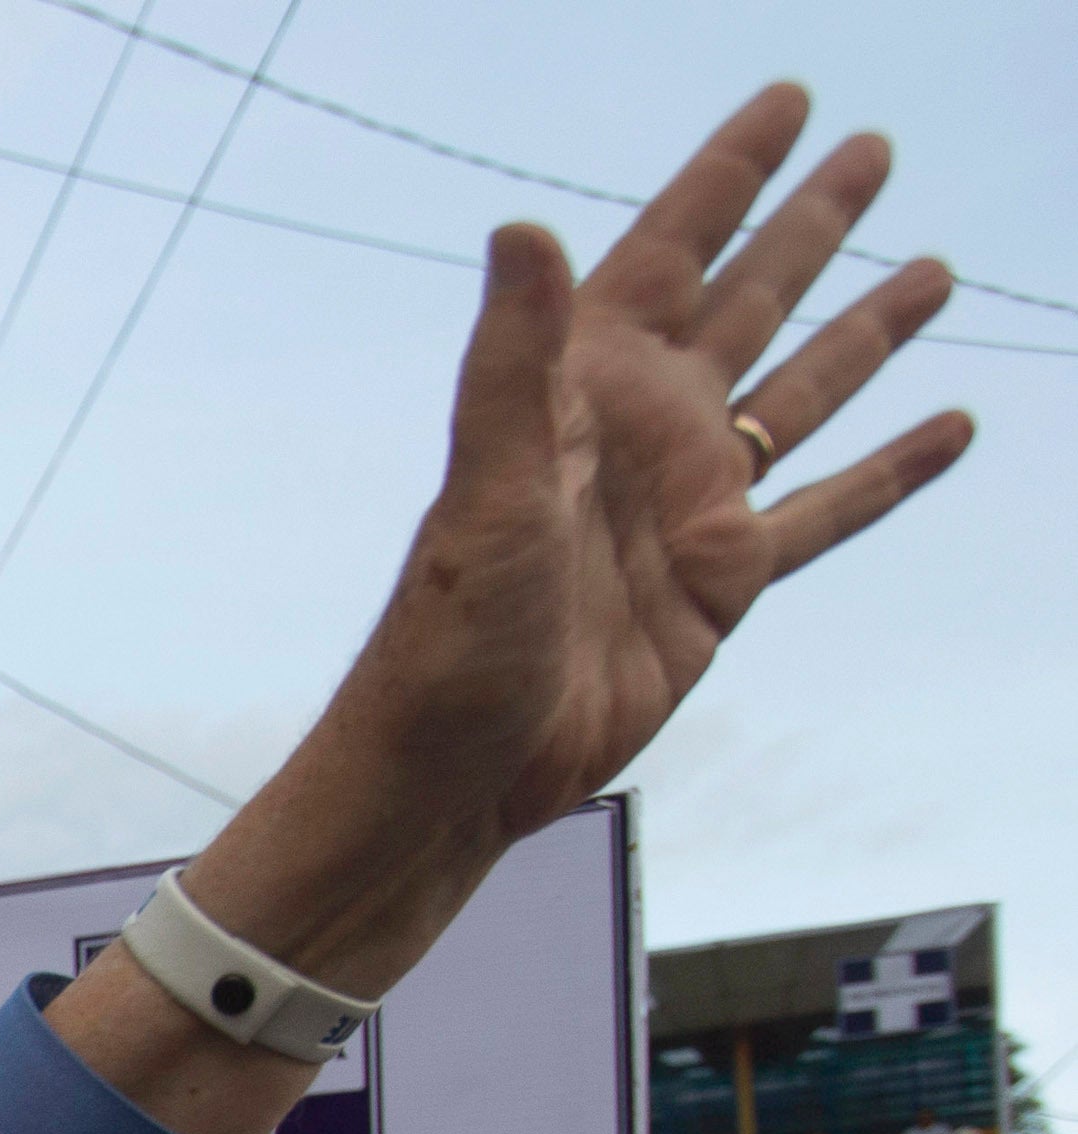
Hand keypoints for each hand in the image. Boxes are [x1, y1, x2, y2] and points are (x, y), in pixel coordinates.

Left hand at [216, 86, 967, 990]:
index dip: (729, 174)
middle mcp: (647, 431)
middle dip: (810, 224)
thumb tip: (524, 228)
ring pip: (802, 392)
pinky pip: (830, 511)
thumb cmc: (450, 635)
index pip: (671, 250)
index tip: (788, 101)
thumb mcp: (488, 488)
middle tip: (874, 148)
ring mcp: (692, 505)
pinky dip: (890, 470)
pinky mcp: (725, 584)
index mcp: (587, 390)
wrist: (459, 766)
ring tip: (933, 270)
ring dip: (866, 330)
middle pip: (752, 300)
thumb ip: (513, 361)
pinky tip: (950, 427)